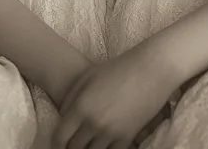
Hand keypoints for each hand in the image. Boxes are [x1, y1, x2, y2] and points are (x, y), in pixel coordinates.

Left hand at [51, 43, 176, 148]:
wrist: (151, 69)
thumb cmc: (118, 68)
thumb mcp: (89, 76)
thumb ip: (70, 97)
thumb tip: (62, 117)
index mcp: (81, 106)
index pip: (60, 137)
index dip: (56, 144)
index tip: (58, 145)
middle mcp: (93, 123)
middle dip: (71, 148)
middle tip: (73, 144)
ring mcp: (111, 133)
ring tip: (88, 144)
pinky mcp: (127, 138)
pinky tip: (104, 145)